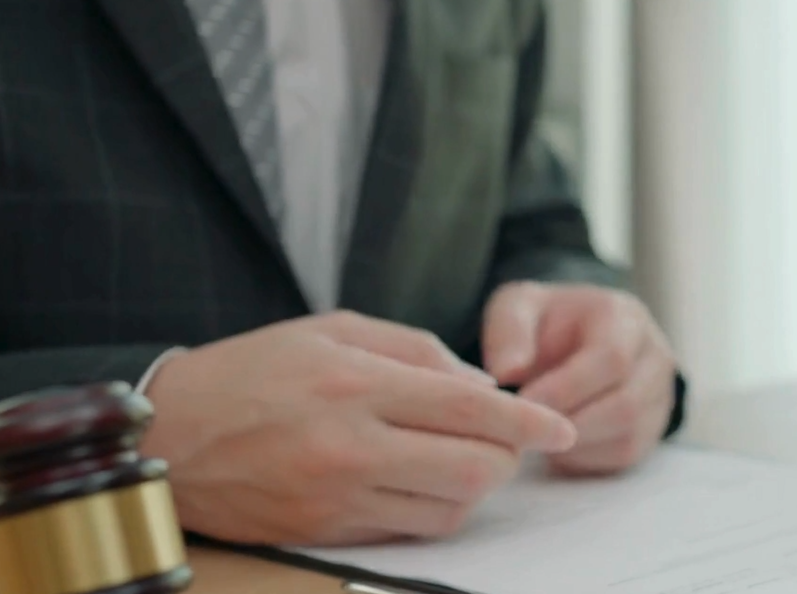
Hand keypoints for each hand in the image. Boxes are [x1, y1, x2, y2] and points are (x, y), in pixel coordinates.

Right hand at [139, 312, 577, 545]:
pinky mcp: (324, 532)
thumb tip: (484, 387)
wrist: (167, 434)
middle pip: (475, 469)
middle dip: (507, 457)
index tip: (563, 429)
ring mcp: (338, 497)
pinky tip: (421, 480)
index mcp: (358, 385)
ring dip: (473, 487)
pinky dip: (432, 509)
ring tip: (459, 457)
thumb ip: (418, 352)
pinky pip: (408, 530)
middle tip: (504, 439)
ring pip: (449, 509)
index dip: (530, 422)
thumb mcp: (335, 331)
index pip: (472, 410)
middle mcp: (352, 446)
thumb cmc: (254, 370)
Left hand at [482, 282, 677, 473]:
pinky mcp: (653, 427)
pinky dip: (585, 457)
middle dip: (570, 423)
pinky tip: (558, 442)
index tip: (524, 405)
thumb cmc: (545, 324)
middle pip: (626, 404)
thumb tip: (506, 373)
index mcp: (624, 317)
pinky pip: (624, 454)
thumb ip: (508, 333)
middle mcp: (654, 355)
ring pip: (627, 435)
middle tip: (526, 430)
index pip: (612, 358)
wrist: (576, 340)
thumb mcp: (518, 308)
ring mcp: (660, 394)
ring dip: (576, 444)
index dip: (567, 388)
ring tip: (539, 433)